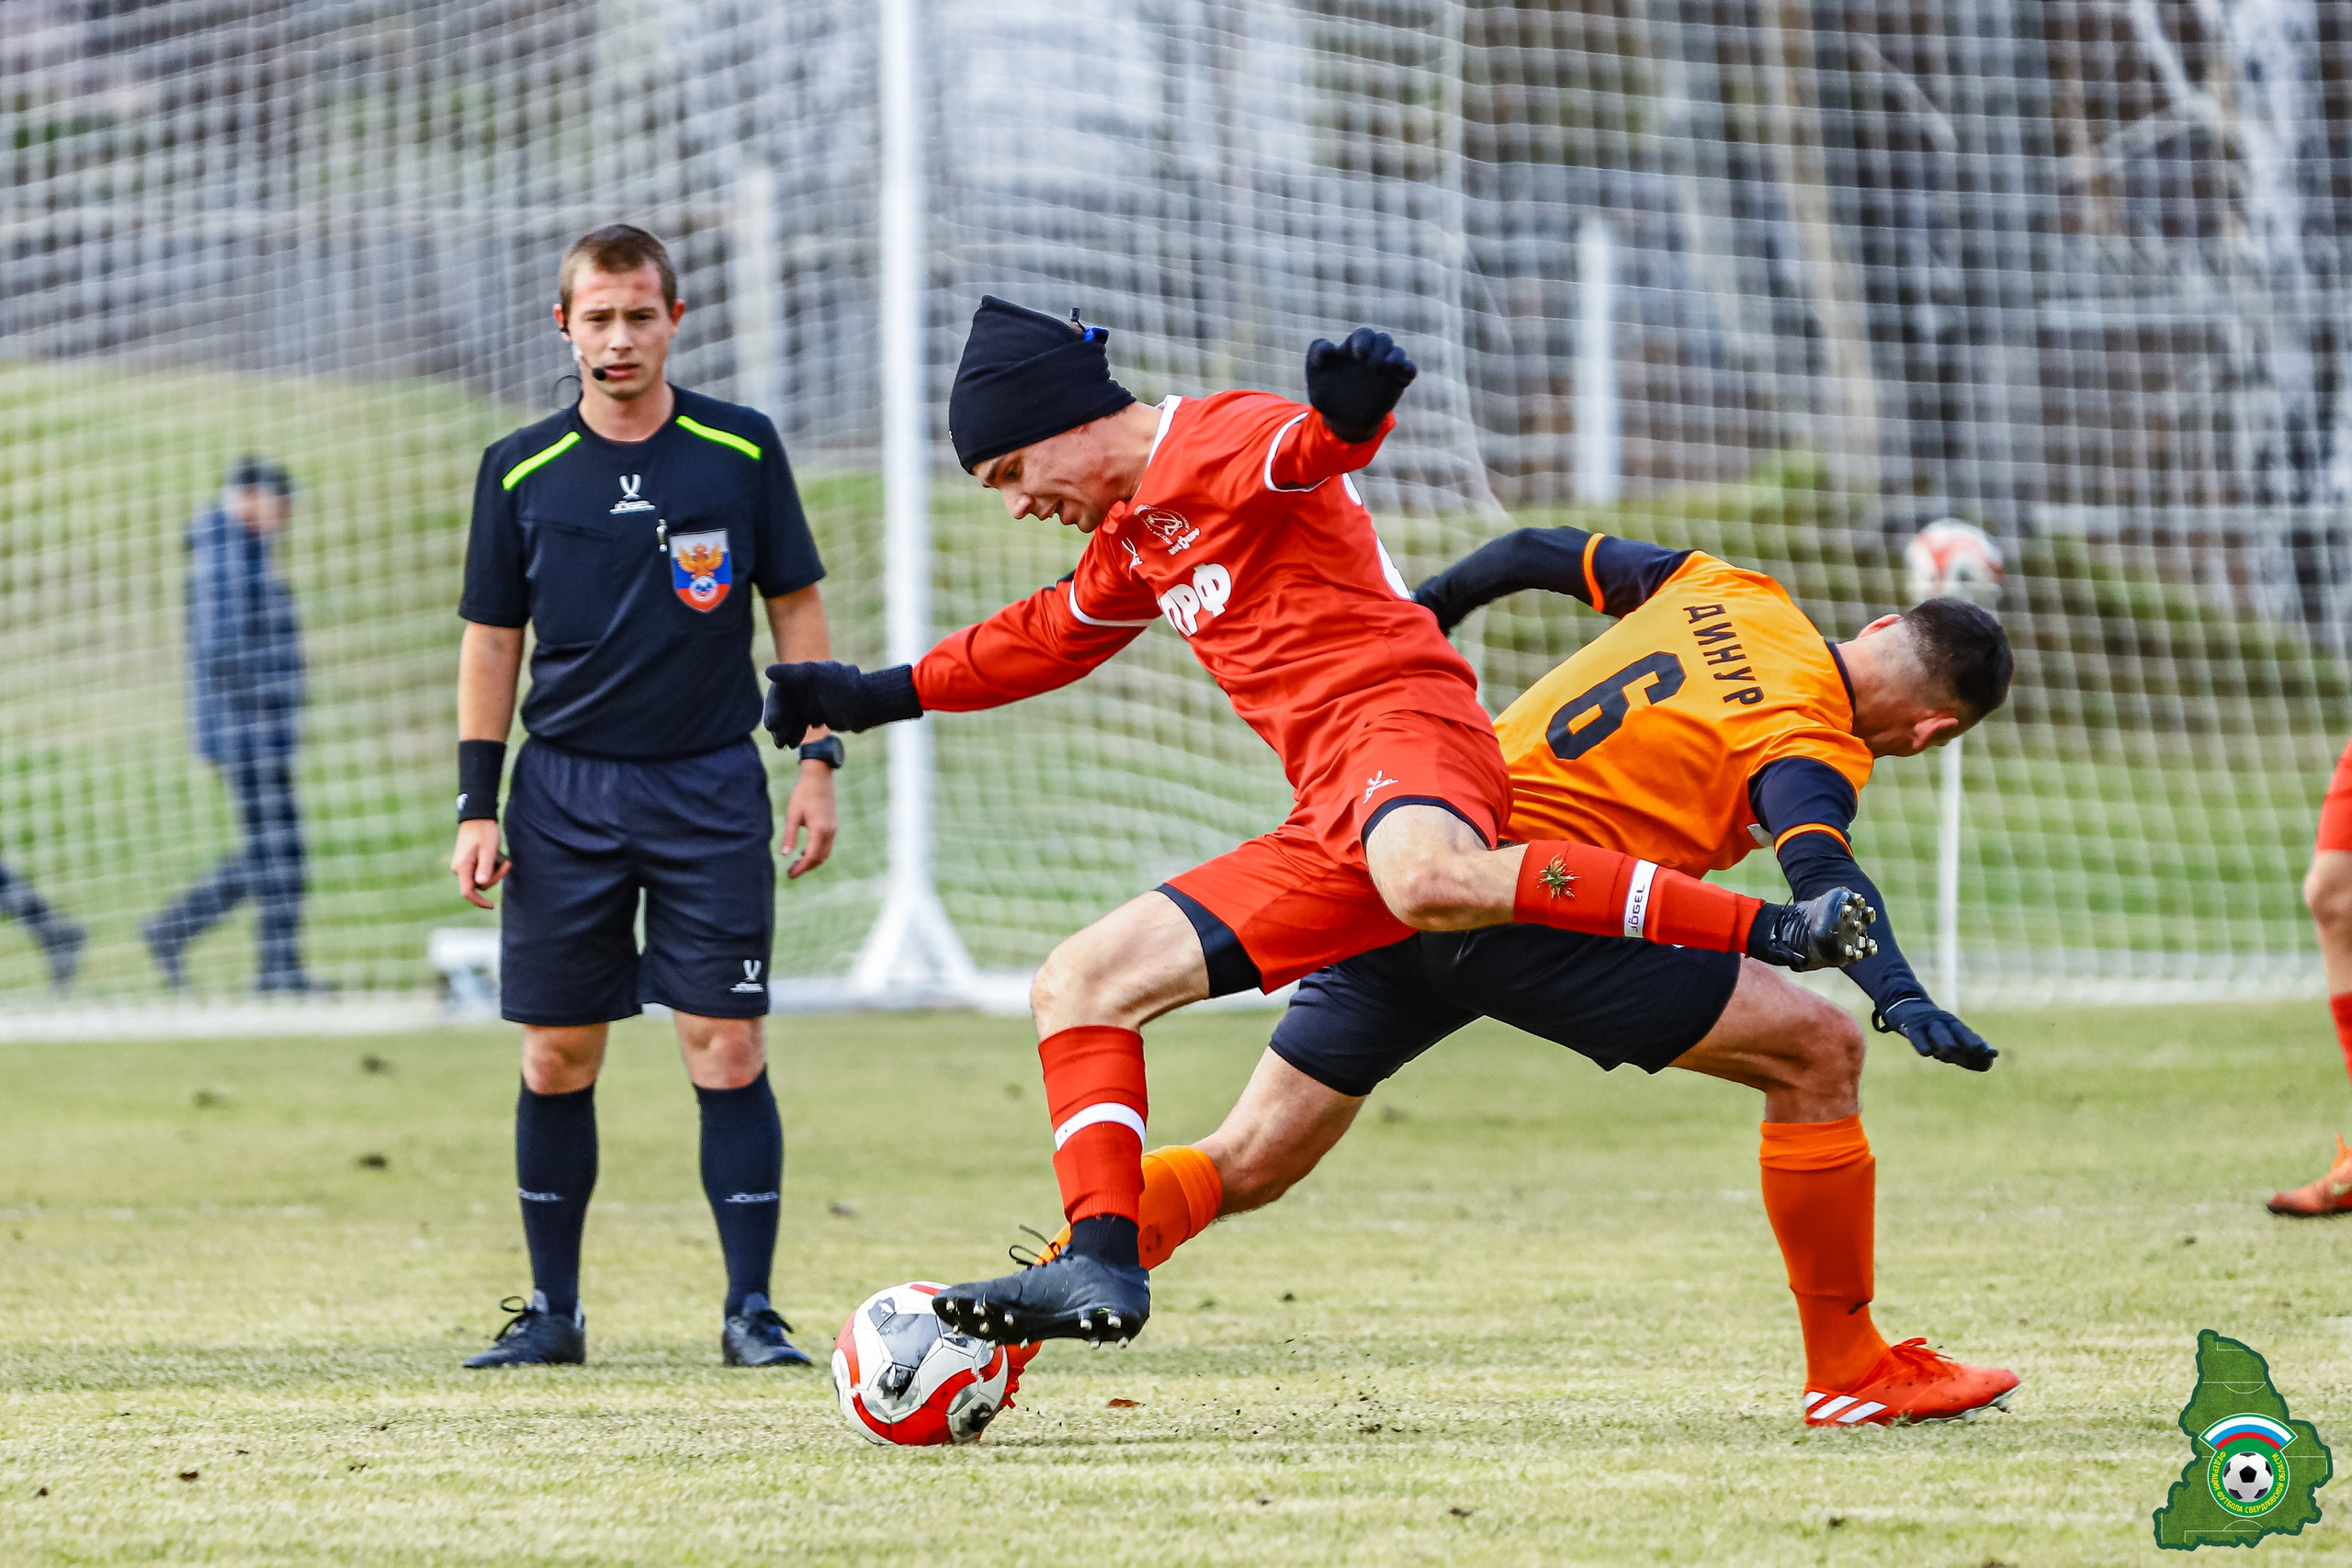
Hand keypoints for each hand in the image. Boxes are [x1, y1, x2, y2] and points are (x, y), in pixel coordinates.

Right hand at [450, 819, 507, 909]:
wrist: (478, 816)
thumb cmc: (484, 832)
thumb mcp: (488, 849)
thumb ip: (485, 867)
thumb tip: (481, 884)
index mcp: (462, 867)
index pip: (468, 892)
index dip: (479, 902)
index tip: (492, 906)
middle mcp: (459, 868)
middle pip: (479, 885)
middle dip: (495, 877)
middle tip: (507, 864)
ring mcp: (463, 865)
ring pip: (481, 879)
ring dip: (495, 872)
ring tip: (503, 858)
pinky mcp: (468, 862)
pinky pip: (481, 872)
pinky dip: (491, 868)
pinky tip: (498, 857)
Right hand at [762, 662, 921, 747]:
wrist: (868, 703)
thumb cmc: (844, 686)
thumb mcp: (816, 677)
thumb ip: (792, 673)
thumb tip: (768, 671)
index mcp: (801, 675)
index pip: (779, 692)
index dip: (773, 708)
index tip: (773, 725)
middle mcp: (804, 688)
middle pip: (783, 707)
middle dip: (778, 724)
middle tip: (777, 741)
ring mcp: (811, 702)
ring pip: (791, 718)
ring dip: (785, 731)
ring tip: (784, 745)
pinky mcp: (819, 714)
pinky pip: (801, 725)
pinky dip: (796, 734)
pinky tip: (793, 744)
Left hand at [781, 759, 837, 879]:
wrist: (819, 777)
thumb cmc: (803, 794)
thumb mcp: (792, 815)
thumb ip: (789, 836)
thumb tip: (784, 854)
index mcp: (819, 830)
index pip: (811, 857)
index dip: (801, 869)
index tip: (790, 874)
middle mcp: (830, 832)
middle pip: (820, 858)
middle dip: (806, 867)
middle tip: (791, 871)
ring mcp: (833, 828)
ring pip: (825, 853)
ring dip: (812, 861)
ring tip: (797, 863)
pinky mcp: (833, 824)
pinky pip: (827, 845)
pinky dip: (817, 852)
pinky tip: (805, 850)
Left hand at [1305, 326, 1417, 442]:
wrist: (1344, 421)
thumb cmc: (1328, 396)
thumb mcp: (1315, 378)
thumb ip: (1316, 356)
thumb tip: (1328, 348)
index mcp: (1353, 350)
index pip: (1363, 335)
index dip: (1363, 341)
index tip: (1357, 354)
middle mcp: (1371, 356)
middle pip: (1382, 339)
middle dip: (1379, 348)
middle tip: (1371, 365)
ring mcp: (1385, 368)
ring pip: (1396, 351)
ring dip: (1394, 356)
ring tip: (1385, 367)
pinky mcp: (1397, 381)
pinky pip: (1409, 369)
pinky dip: (1408, 369)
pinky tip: (1402, 377)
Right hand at [1876, 1000, 1996, 1071]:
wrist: (1905, 1006)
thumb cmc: (1933, 1031)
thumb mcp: (1950, 1042)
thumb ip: (1969, 1055)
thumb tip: (1989, 1064)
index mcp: (1956, 1027)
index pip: (1970, 1037)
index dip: (1981, 1046)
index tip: (1993, 1054)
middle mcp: (1944, 1024)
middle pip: (1958, 1031)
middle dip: (1969, 1040)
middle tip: (1980, 1049)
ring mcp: (1927, 1024)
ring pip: (1938, 1032)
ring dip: (1946, 1041)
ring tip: (1950, 1050)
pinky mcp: (1910, 1026)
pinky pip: (1916, 1035)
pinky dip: (1921, 1043)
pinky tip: (1927, 1052)